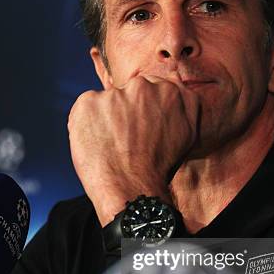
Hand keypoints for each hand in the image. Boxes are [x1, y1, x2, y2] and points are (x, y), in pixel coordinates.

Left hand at [68, 74, 199, 224]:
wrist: (132, 187)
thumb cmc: (161, 166)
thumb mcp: (189, 133)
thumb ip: (187, 104)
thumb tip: (178, 85)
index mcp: (167, 90)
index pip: (149, 89)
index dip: (142, 111)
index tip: (140, 129)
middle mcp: (140, 86)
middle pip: (127, 93)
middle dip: (125, 111)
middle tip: (127, 140)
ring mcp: (112, 93)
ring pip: (106, 103)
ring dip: (106, 119)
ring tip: (112, 146)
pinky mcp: (88, 102)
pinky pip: (85, 110)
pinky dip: (87, 124)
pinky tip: (97, 144)